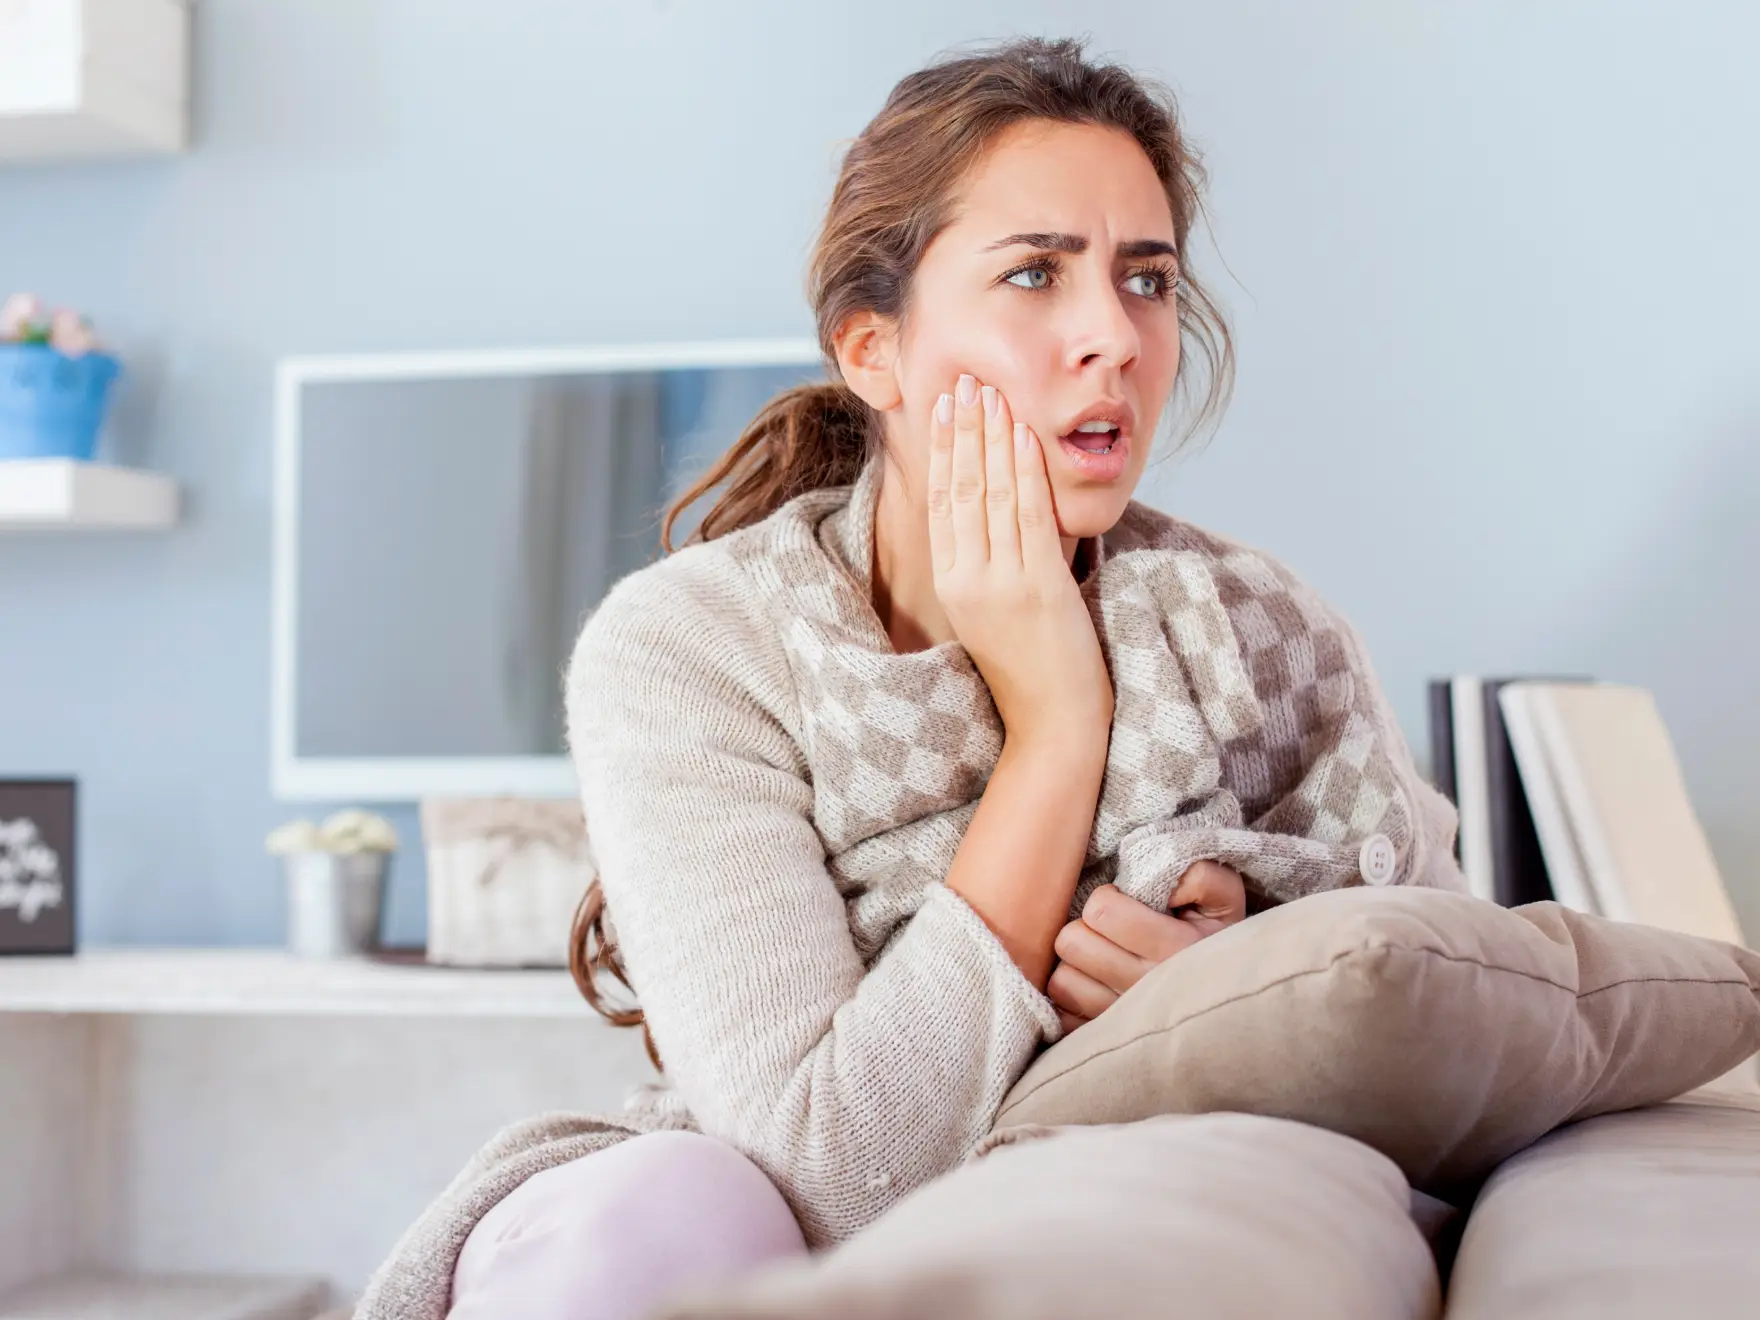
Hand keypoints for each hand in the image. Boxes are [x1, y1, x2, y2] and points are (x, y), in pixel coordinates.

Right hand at [926, 373, 1113, 744]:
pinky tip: (1022, 435)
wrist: (1053, 723)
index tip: (946, 407)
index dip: (944, 451)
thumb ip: (985, 566)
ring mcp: (1003, 583)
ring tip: (991, 394)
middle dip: (964, 430)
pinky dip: (1024, 470)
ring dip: (992, 437)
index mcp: (952, 585)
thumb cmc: (1029, 670)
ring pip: (992, 494)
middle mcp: (969, 580)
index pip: (942, 503)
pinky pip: (1028, 516)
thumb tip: (988, 516)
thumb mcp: (991, 613)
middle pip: (961, 489)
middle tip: (965, 381)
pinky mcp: (1040, 588)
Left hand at [1047, 863, 1246, 1033]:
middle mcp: (1148, 990)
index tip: (1126, 905)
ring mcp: (1123, 1021)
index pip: (1102, 910)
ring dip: (1077, 962)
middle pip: (1073, 942)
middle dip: (1088, 927)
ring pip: (1062, 978)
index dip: (1108, 898)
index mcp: (1177, 950)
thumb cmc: (1216, 938)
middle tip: (1111, 930)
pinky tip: (1096, 984)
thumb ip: (1199, 876)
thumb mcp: (1223, 898)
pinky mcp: (1103, 1040)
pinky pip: (1062, 1011)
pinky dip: (1073, 994)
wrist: (1231, 999)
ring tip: (1105, 956)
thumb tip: (1161, 886)